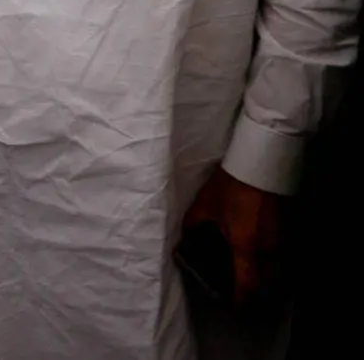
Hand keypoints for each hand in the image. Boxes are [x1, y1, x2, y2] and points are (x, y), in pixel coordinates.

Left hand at [183, 167, 282, 306]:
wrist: (258, 165)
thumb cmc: (229, 186)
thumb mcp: (203, 206)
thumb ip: (193, 226)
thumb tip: (185, 239)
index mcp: (245, 246)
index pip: (248, 284)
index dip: (241, 299)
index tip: (233, 305)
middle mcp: (266, 248)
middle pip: (266, 282)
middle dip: (254, 292)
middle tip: (238, 292)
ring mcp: (279, 240)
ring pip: (275, 270)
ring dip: (263, 278)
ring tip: (246, 276)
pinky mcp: (284, 230)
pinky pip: (278, 256)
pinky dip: (269, 263)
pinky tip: (255, 257)